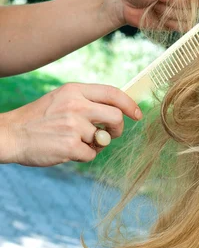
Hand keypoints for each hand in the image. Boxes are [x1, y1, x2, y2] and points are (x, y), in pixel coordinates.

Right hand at [0, 83, 141, 166]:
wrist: (12, 135)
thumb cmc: (38, 120)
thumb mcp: (60, 100)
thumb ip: (86, 103)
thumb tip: (116, 113)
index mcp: (74, 90)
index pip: (113, 93)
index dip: (129, 104)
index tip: (137, 114)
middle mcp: (76, 105)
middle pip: (116, 117)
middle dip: (117, 130)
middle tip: (108, 136)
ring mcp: (74, 126)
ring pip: (102, 139)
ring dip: (93, 145)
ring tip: (72, 142)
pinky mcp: (71, 146)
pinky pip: (91, 155)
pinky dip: (83, 157)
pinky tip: (66, 151)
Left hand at [111, 0, 198, 30]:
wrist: (122, 3)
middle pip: (198, 1)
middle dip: (178, 0)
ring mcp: (181, 6)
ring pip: (190, 14)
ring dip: (170, 11)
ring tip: (156, 3)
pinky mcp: (176, 21)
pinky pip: (182, 26)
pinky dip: (169, 22)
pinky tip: (158, 14)